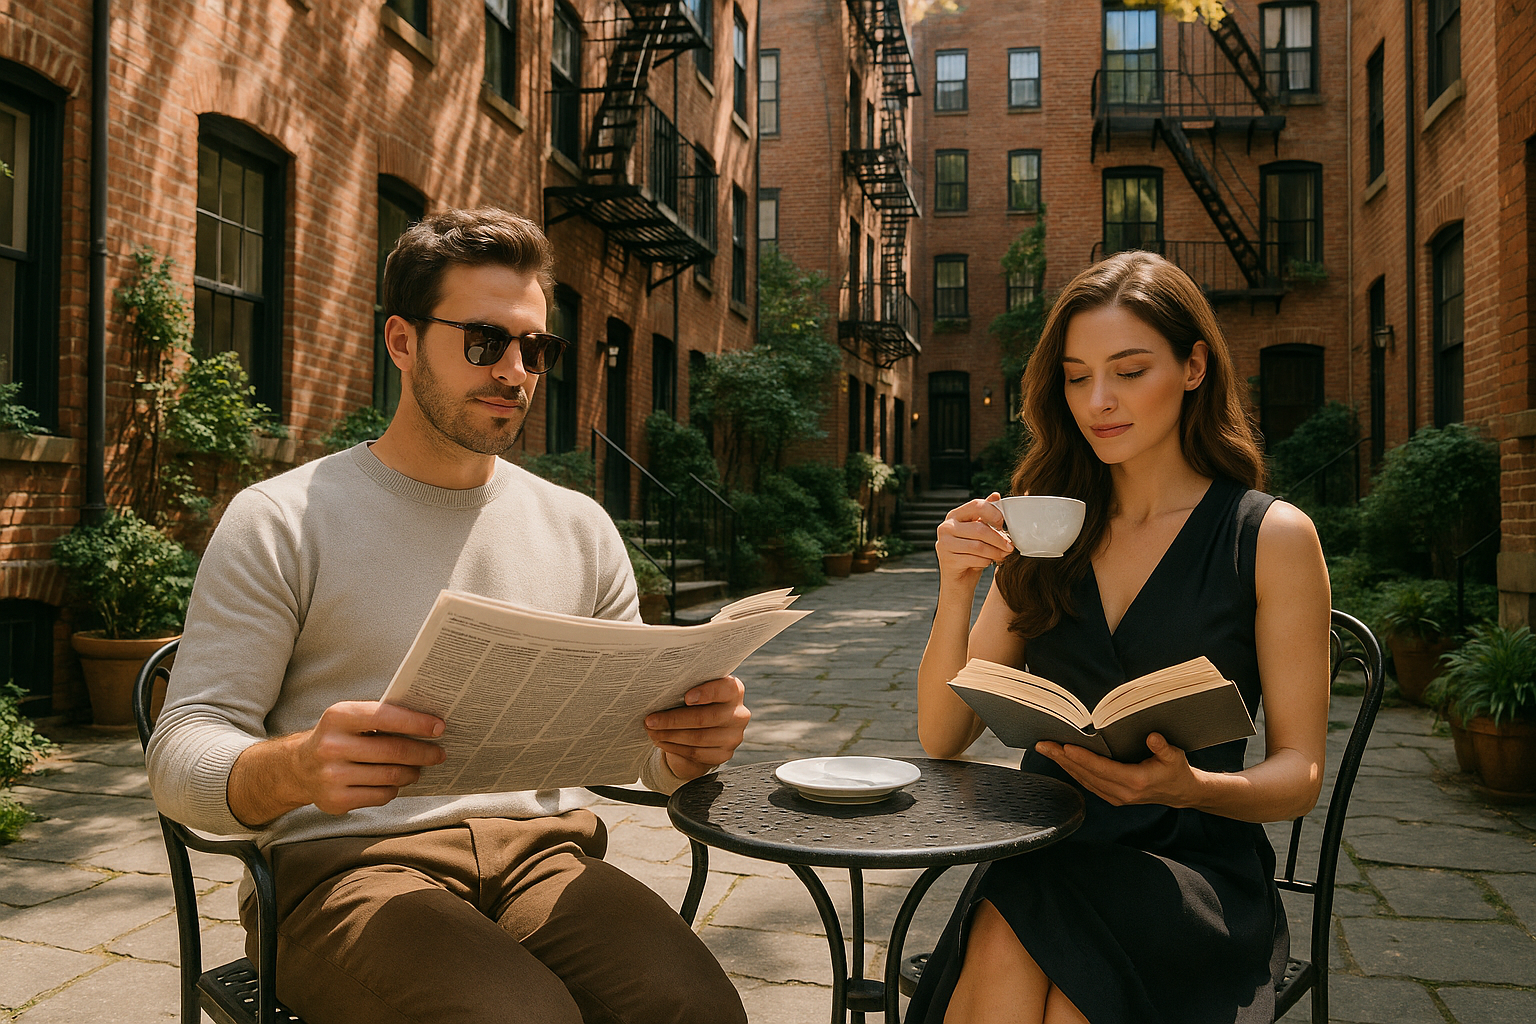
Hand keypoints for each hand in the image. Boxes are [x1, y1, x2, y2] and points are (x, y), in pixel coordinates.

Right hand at [278, 701, 445, 817]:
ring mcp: (332, 776)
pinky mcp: (336, 801)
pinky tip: (394, 782)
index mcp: (338, 717)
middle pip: (393, 751)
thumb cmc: (337, 738)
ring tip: (417, 768)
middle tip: (439, 753)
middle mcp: (332, 746)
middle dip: (423, 752)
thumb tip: (428, 724)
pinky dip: (394, 788)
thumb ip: (382, 717)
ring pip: (390, 776)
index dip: (417, 722)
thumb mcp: (350, 718)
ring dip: (411, 772)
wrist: (298, 768)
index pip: (385, 717)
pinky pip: (380, 795)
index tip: (440, 727)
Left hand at [645, 676, 750, 781]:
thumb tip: (661, 691)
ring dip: (670, 735)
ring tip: (652, 731)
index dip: (707, 693)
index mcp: (734, 691)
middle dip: (674, 720)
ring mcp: (733, 737)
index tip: (686, 697)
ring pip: (698, 738)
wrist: (703, 731)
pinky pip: (696, 753)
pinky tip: (662, 742)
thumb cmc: (694, 704)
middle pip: (706, 718)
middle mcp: (739, 714)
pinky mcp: (724, 754)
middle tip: (651, 720)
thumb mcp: (694, 691)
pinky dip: (675, 748)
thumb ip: (687, 688)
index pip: (726, 689)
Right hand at [935, 493, 1013, 588]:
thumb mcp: (978, 532)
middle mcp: (946, 527)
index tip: (1003, 524)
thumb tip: (996, 495)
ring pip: (978, 546)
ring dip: (995, 552)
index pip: (976, 505)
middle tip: (1010, 546)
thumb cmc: (970, 552)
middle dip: (999, 538)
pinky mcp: (948, 560)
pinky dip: (986, 562)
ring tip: (1004, 555)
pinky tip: (990, 562)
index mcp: (954, 515)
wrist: (958, 580)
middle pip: (979, 528)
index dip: (993, 513)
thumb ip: (985, 514)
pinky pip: (975, 559)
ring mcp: (944, 544)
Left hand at [1035, 733, 1200, 807]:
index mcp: (1136, 781)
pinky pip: (1088, 784)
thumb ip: (1162, 748)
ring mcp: (1116, 797)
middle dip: (1063, 759)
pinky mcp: (1113, 797)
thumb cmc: (1176, 771)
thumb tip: (1152, 737)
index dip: (1082, 758)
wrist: (1181, 793)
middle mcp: (1122, 793)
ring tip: (1047, 749)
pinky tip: (1062, 761)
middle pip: (1087, 774)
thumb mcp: (1174, 757)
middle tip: (1043, 744)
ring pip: (1084, 780)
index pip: (1102, 768)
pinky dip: (1073, 772)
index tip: (1064, 747)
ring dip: (1064, 765)